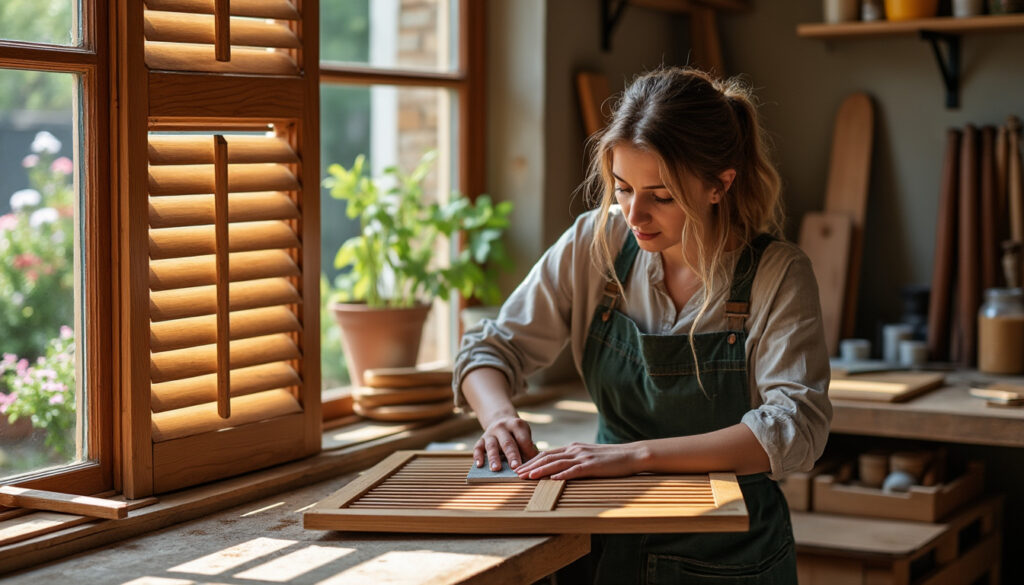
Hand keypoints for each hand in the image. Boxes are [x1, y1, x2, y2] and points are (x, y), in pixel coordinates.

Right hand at [473, 415, 538, 470]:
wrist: (501, 420)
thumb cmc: (517, 433)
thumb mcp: (524, 434)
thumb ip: (528, 447)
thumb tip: (534, 464)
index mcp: (516, 425)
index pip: (523, 439)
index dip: (528, 451)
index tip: (532, 464)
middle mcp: (502, 427)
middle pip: (507, 443)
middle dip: (512, 455)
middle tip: (515, 467)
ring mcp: (490, 433)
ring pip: (491, 446)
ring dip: (494, 458)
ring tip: (496, 469)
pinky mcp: (481, 439)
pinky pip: (478, 447)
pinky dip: (478, 456)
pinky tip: (479, 465)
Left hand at [514, 441, 645, 479]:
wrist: (631, 454)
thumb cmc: (610, 458)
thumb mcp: (588, 456)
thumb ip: (574, 459)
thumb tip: (558, 469)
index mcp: (573, 447)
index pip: (547, 454)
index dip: (531, 461)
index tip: (520, 468)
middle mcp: (575, 450)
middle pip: (547, 458)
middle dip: (530, 466)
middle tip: (517, 474)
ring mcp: (583, 457)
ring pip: (557, 463)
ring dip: (541, 471)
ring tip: (528, 477)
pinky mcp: (593, 465)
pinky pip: (575, 470)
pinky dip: (563, 475)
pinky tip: (553, 480)